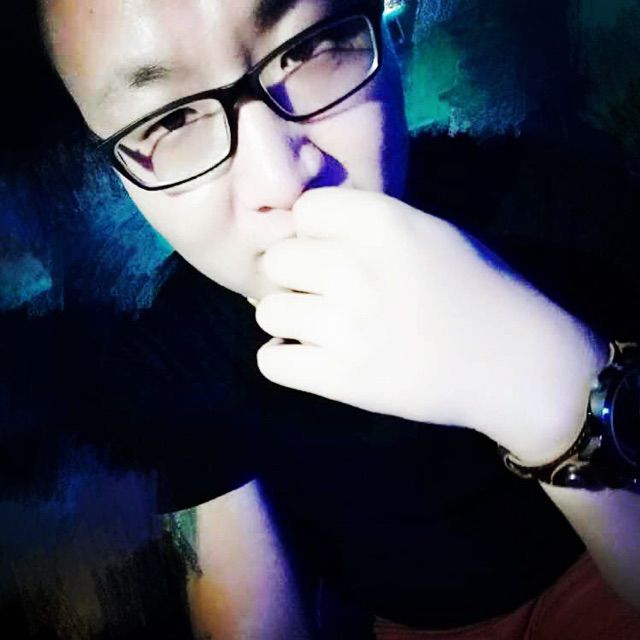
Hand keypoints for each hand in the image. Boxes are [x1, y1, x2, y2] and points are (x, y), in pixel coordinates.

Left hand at [256, 188, 606, 462]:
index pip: (304, 210)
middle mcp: (356, 269)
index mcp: (383, 223)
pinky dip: (284, 359)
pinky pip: (272, 363)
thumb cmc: (479, 289)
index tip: (331, 249)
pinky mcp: (343, 379)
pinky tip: (308, 356)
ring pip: (268, 311)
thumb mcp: (431, 233)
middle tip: (320, 292)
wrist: (515, 362)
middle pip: (277, 260)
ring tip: (316, 326)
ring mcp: (346, 327)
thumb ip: (371, 225)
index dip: (313, 230)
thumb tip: (308, 233)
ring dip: (288, 317)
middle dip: (294, 274)